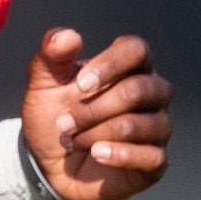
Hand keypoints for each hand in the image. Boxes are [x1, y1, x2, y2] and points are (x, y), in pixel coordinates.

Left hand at [20, 27, 172, 199]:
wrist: (49, 164)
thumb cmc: (53, 116)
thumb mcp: (43, 84)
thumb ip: (52, 55)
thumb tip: (69, 36)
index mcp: (129, 67)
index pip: (136, 50)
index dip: (110, 64)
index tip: (79, 85)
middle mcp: (152, 93)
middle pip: (138, 90)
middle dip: (93, 109)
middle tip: (63, 122)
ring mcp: (157, 126)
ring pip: (140, 124)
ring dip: (96, 133)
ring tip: (71, 141)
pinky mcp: (155, 160)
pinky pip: (151, 155)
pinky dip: (119, 155)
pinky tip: (96, 154)